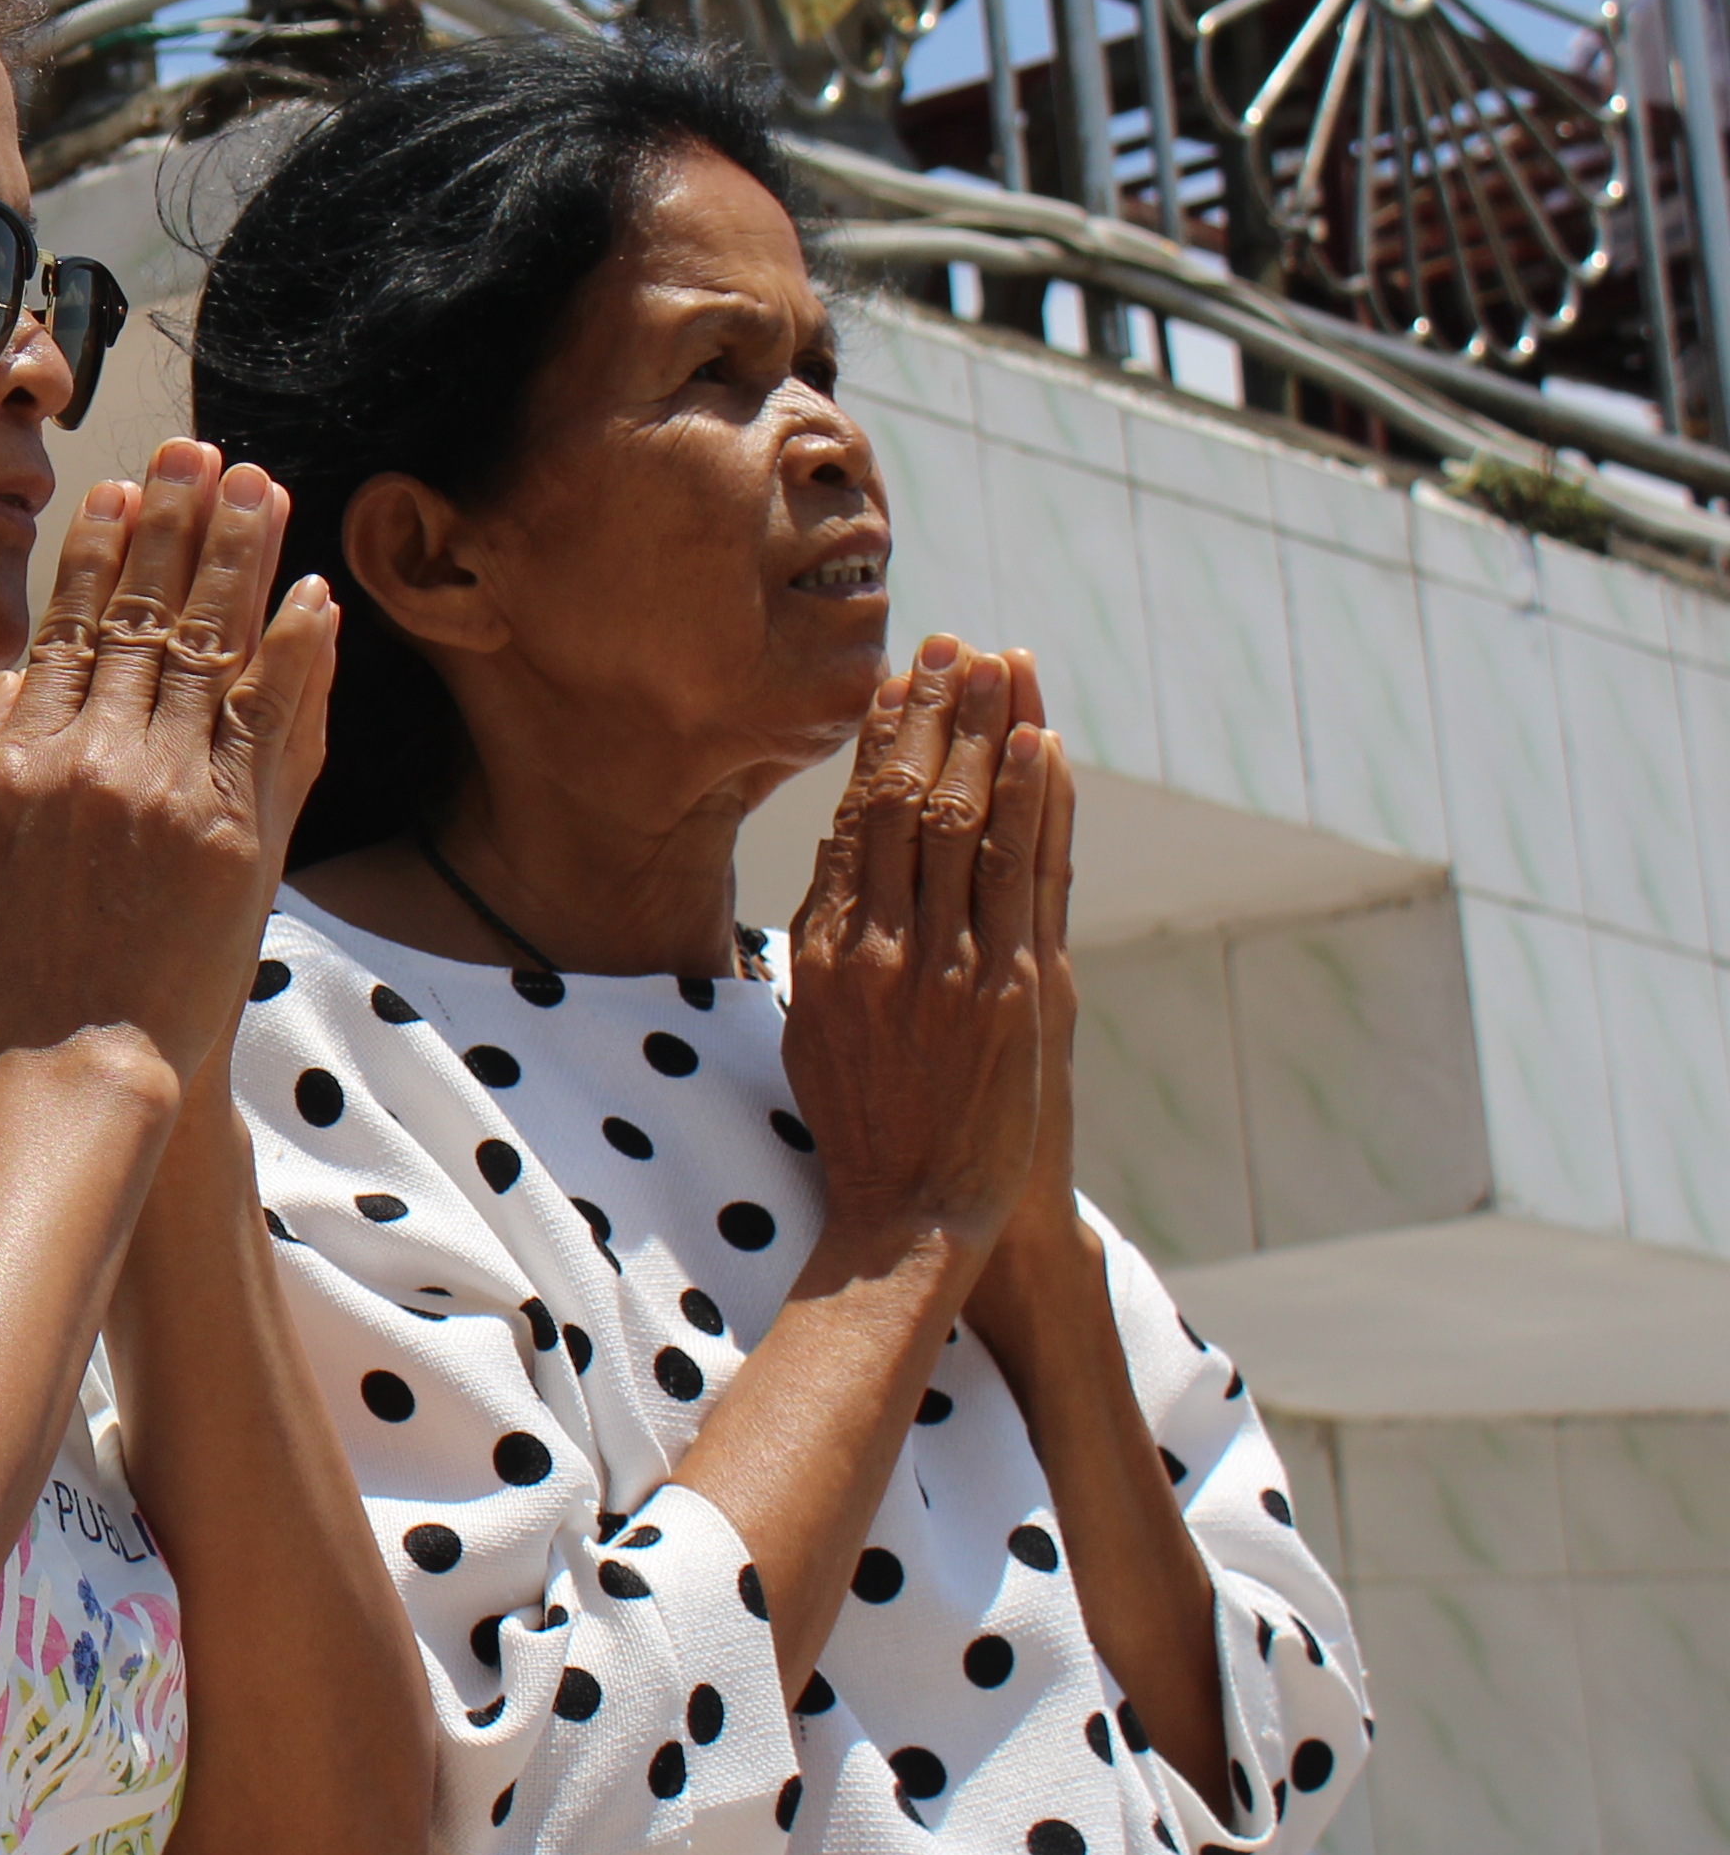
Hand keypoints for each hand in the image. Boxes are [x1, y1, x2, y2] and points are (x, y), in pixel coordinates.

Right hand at [0, 443, 340, 1083]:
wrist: (80, 1060)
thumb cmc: (8, 969)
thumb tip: (20, 669)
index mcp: (18, 755)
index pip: (69, 623)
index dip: (102, 550)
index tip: (125, 486)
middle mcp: (91, 757)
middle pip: (144, 614)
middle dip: (177, 523)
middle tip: (201, 448)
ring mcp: (166, 790)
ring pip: (207, 646)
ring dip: (238, 559)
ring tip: (261, 486)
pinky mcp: (231, 830)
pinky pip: (267, 722)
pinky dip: (291, 654)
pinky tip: (310, 595)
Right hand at [781, 635, 1069, 1267]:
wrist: (914, 1208)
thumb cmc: (863, 1120)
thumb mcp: (814, 1023)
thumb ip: (828, 943)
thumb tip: (837, 872)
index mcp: (827, 949)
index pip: (856, 817)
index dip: (879, 741)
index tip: (897, 681)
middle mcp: (881, 944)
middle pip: (908, 801)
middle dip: (933, 714)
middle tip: (953, 646)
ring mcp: (949, 964)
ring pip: (966, 822)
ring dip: (987, 736)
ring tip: (1002, 668)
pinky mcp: (1011, 990)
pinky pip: (1023, 875)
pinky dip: (1033, 804)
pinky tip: (1040, 750)